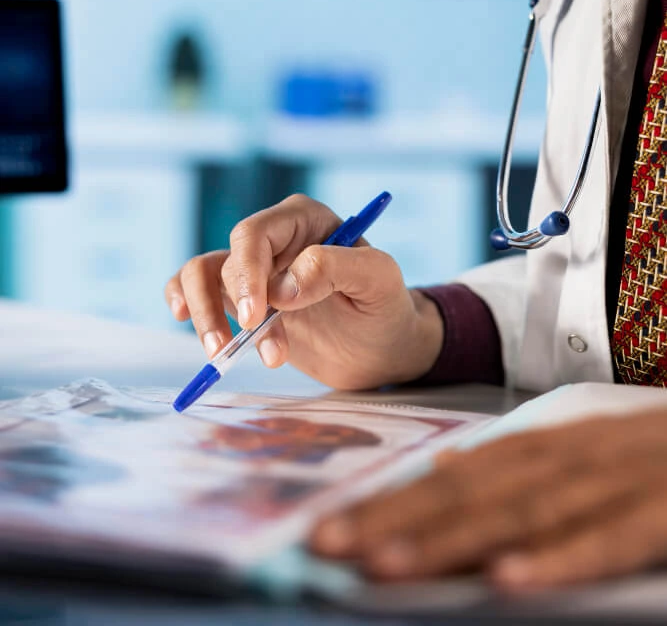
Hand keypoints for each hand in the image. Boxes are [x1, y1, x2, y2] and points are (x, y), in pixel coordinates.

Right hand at [164, 194, 443, 389]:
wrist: (380, 346)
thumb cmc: (384, 305)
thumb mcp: (378, 280)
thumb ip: (336, 268)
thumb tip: (284, 287)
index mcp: (304, 219)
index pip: (255, 235)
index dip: (246, 273)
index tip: (252, 316)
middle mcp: (273, 238)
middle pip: (227, 260)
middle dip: (228, 305)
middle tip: (247, 345)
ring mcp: (253, 269)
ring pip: (201, 274)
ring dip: (204, 314)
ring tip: (222, 355)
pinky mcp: (239, 299)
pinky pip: (195, 289)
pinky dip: (184, 302)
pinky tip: (185, 321)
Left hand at [310, 409, 666, 591]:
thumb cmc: (661, 448)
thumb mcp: (589, 449)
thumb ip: (528, 466)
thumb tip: (451, 480)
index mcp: (552, 441)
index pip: (459, 473)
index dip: (393, 500)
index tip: (332, 528)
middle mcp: (574, 454)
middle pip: (475, 491)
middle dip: (396, 521)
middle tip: (327, 549)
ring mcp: (620, 480)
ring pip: (526, 512)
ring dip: (454, 538)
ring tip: (390, 567)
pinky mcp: (665, 513)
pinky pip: (609, 539)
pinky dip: (561, 559)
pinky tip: (512, 580)